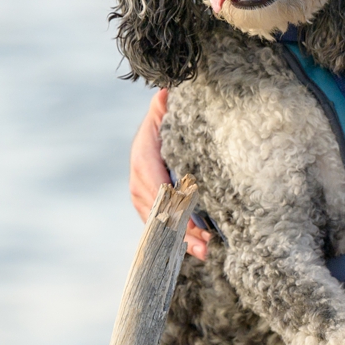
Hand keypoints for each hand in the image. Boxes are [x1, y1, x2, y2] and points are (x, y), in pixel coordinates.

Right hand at [129, 89, 214, 260]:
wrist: (159, 130)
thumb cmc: (167, 120)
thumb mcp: (165, 111)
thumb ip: (165, 106)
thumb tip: (164, 94)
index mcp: (143, 155)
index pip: (154, 182)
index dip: (172, 202)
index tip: (191, 217)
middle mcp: (139, 179)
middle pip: (157, 209)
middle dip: (179, 228)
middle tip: (204, 242)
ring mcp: (143, 196)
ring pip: (159, 223)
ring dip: (181, 238)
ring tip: (205, 250)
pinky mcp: (152, 207)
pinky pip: (162, 226)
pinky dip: (179, 238)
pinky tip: (198, 249)